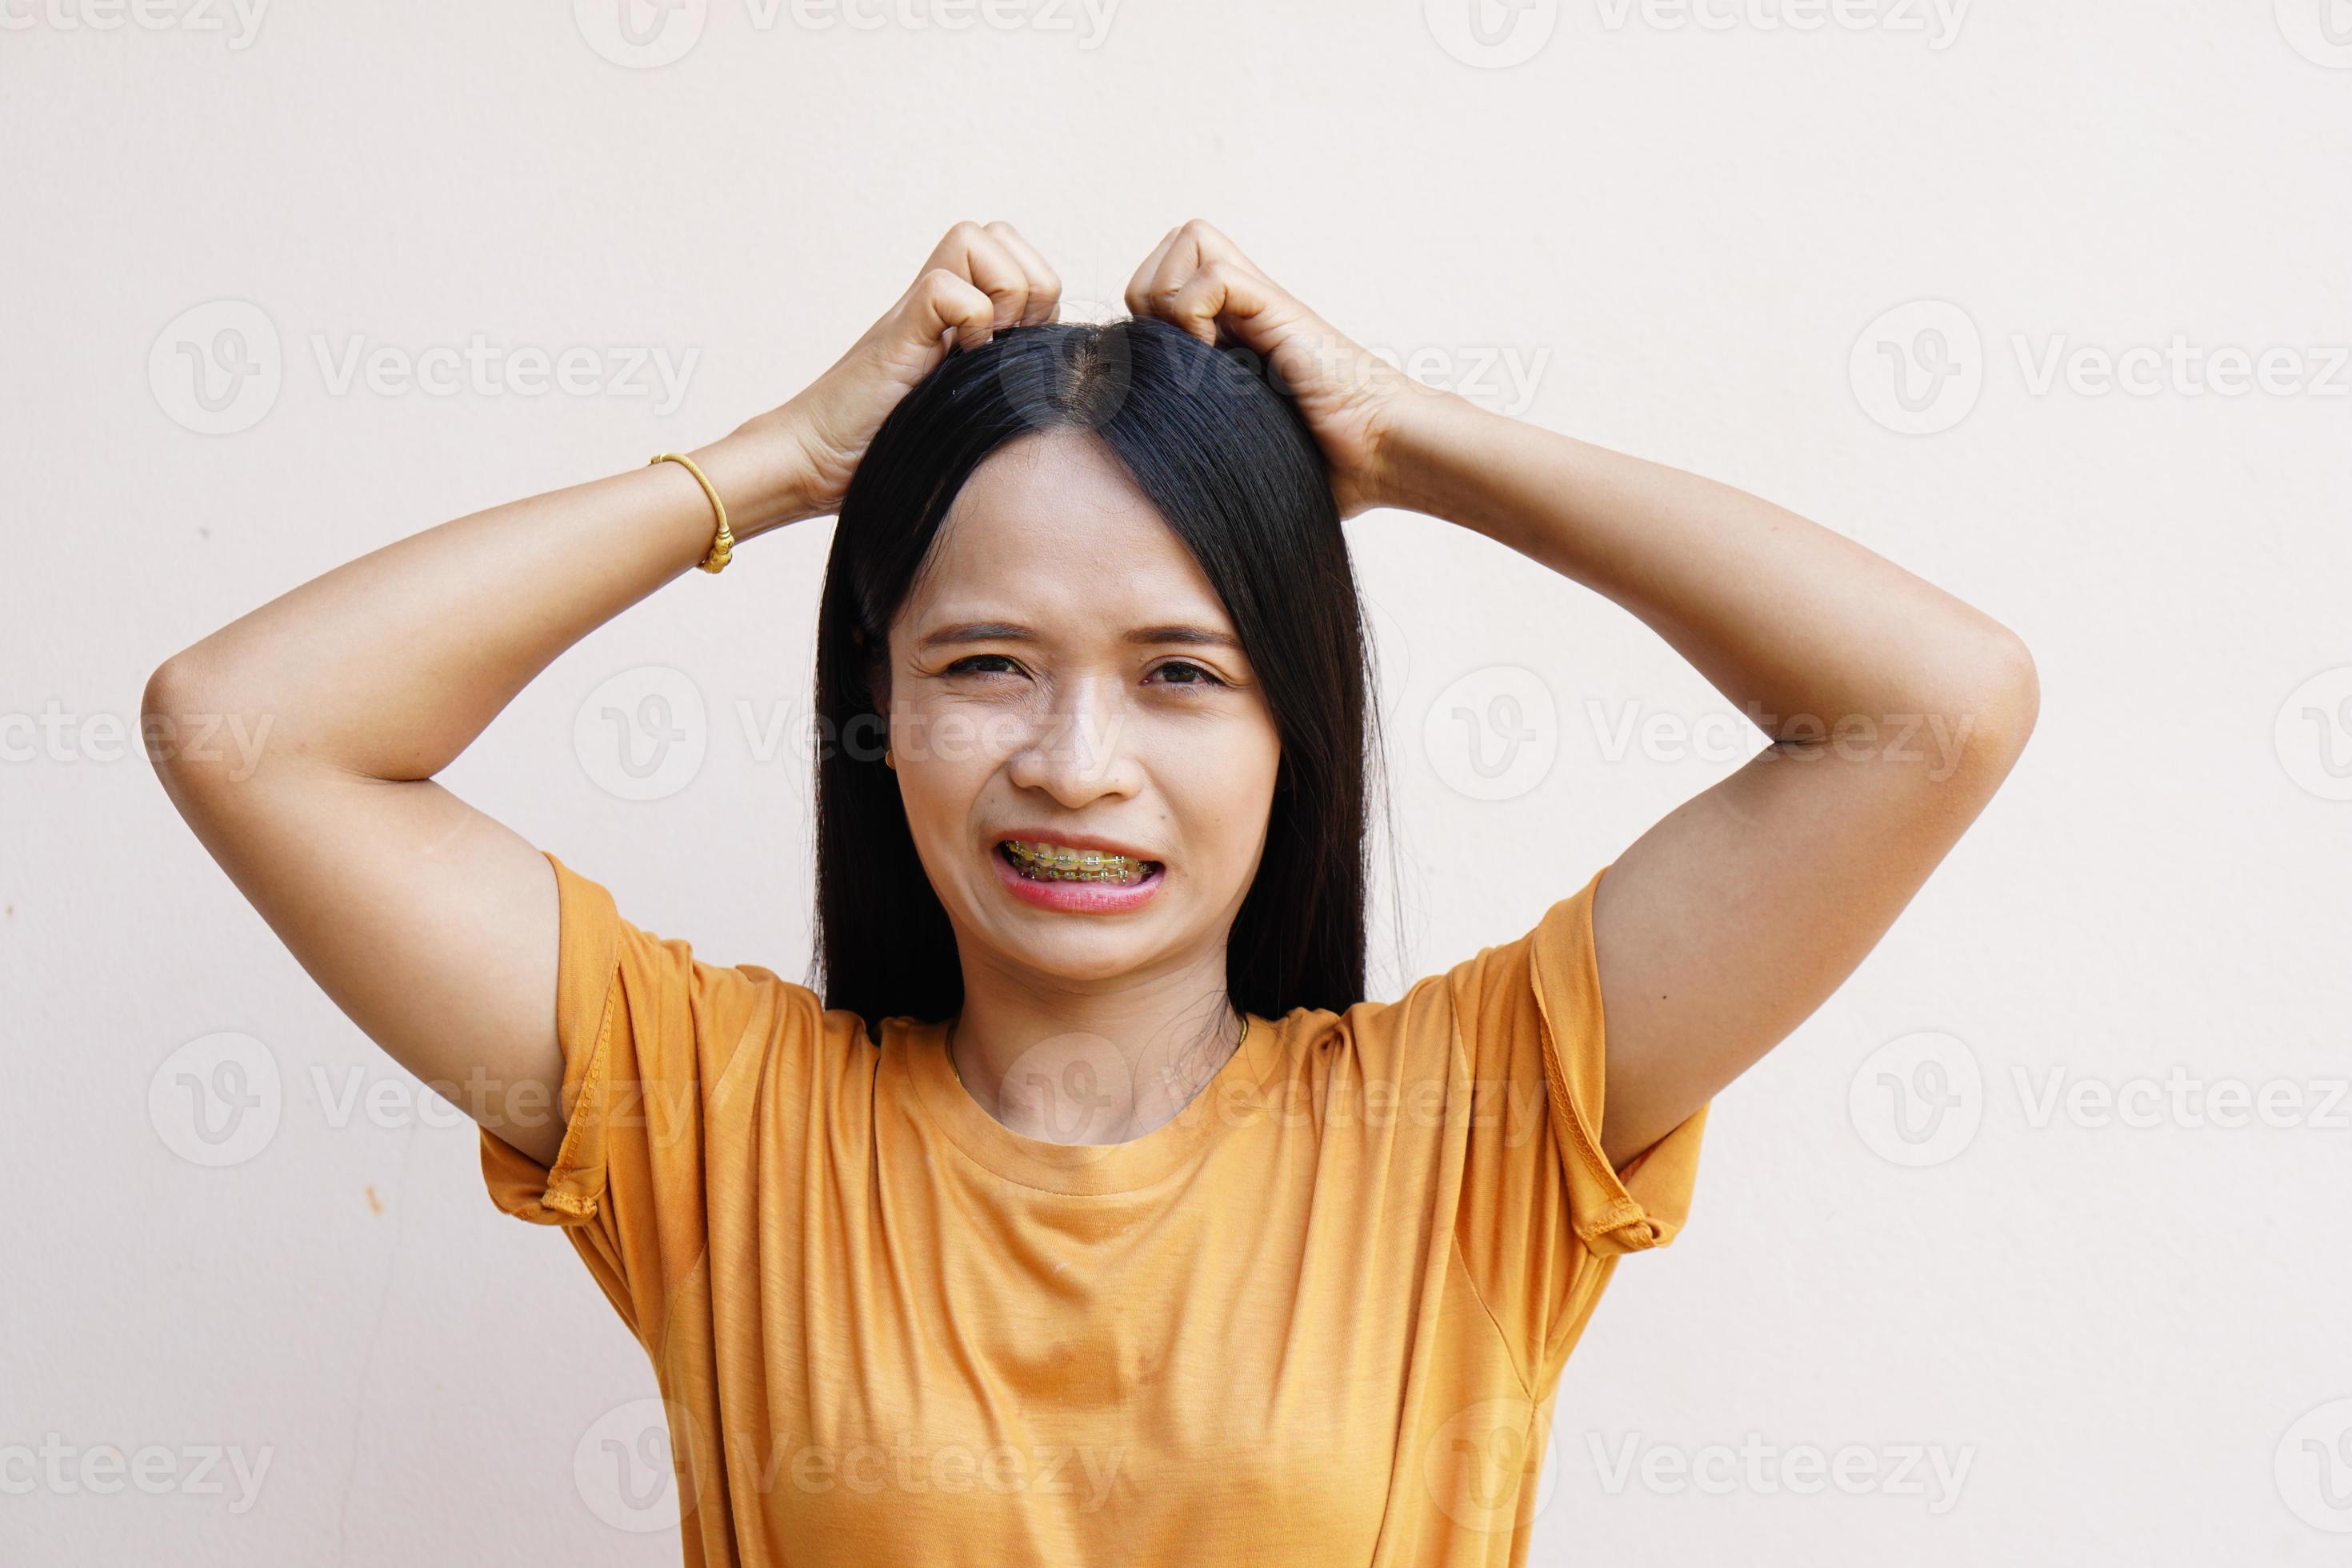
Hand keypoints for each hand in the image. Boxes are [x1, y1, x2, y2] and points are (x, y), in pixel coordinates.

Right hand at [731, 221, 1062, 523]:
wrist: (822, 461)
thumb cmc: (901, 443)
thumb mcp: (979, 400)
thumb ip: (1016, 370)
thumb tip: (1082, 367)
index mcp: (966, 310)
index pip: (1026, 259)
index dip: (1039, 298)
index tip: (1018, 351)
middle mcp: (944, 296)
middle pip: (1007, 235)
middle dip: (1026, 290)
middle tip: (1001, 345)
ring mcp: (921, 307)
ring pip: (983, 240)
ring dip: (999, 297)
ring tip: (977, 350)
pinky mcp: (900, 325)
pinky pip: (948, 288)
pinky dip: (966, 324)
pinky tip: (949, 361)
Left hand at [1123, 220, 1446, 519]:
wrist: (1382, 452)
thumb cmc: (1323, 464)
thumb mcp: (1235, 443)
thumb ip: (1194, 432)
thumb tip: (1139, 460)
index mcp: (1232, 331)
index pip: (1156, 284)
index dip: (1148, 319)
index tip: (1171, 374)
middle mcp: (1243, 305)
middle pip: (1163, 252)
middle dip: (1150, 303)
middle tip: (1181, 358)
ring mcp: (1260, 300)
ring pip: (1183, 243)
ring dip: (1172, 302)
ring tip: (1199, 355)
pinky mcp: (1277, 304)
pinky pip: (1209, 278)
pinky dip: (1195, 317)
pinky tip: (1220, 360)